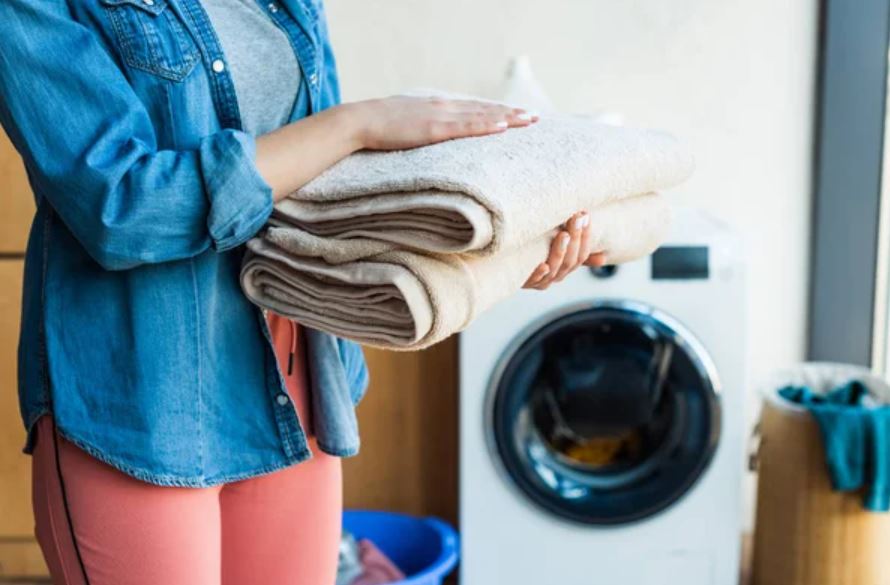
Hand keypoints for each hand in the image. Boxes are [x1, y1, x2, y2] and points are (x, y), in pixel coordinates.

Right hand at [350, 96, 537, 150]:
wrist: (360, 121)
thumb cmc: (378, 126)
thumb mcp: (406, 123)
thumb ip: (422, 127)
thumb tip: (428, 135)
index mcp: (437, 106)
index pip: (473, 108)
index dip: (495, 111)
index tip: (514, 114)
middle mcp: (444, 106)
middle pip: (484, 109)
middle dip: (510, 113)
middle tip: (534, 117)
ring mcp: (440, 116)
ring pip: (482, 116)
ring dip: (508, 118)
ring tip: (528, 121)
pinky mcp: (435, 129)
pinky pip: (467, 127)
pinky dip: (487, 126)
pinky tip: (504, 127)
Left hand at [523, 211, 607, 289]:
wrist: (507, 264)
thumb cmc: (535, 253)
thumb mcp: (557, 249)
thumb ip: (576, 250)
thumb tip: (602, 258)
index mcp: (566, 267)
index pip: (582, 254)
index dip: (586, 237)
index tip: (586, 216)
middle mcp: (556, 275)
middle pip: (570, 260)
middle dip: (576, 238)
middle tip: (576, 218)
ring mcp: (540, 280)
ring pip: (555, 269)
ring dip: (560, 251)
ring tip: (563, 234)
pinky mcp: (524, 282)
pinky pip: (534, 280)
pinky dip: (539, 274)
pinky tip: (543, 265)